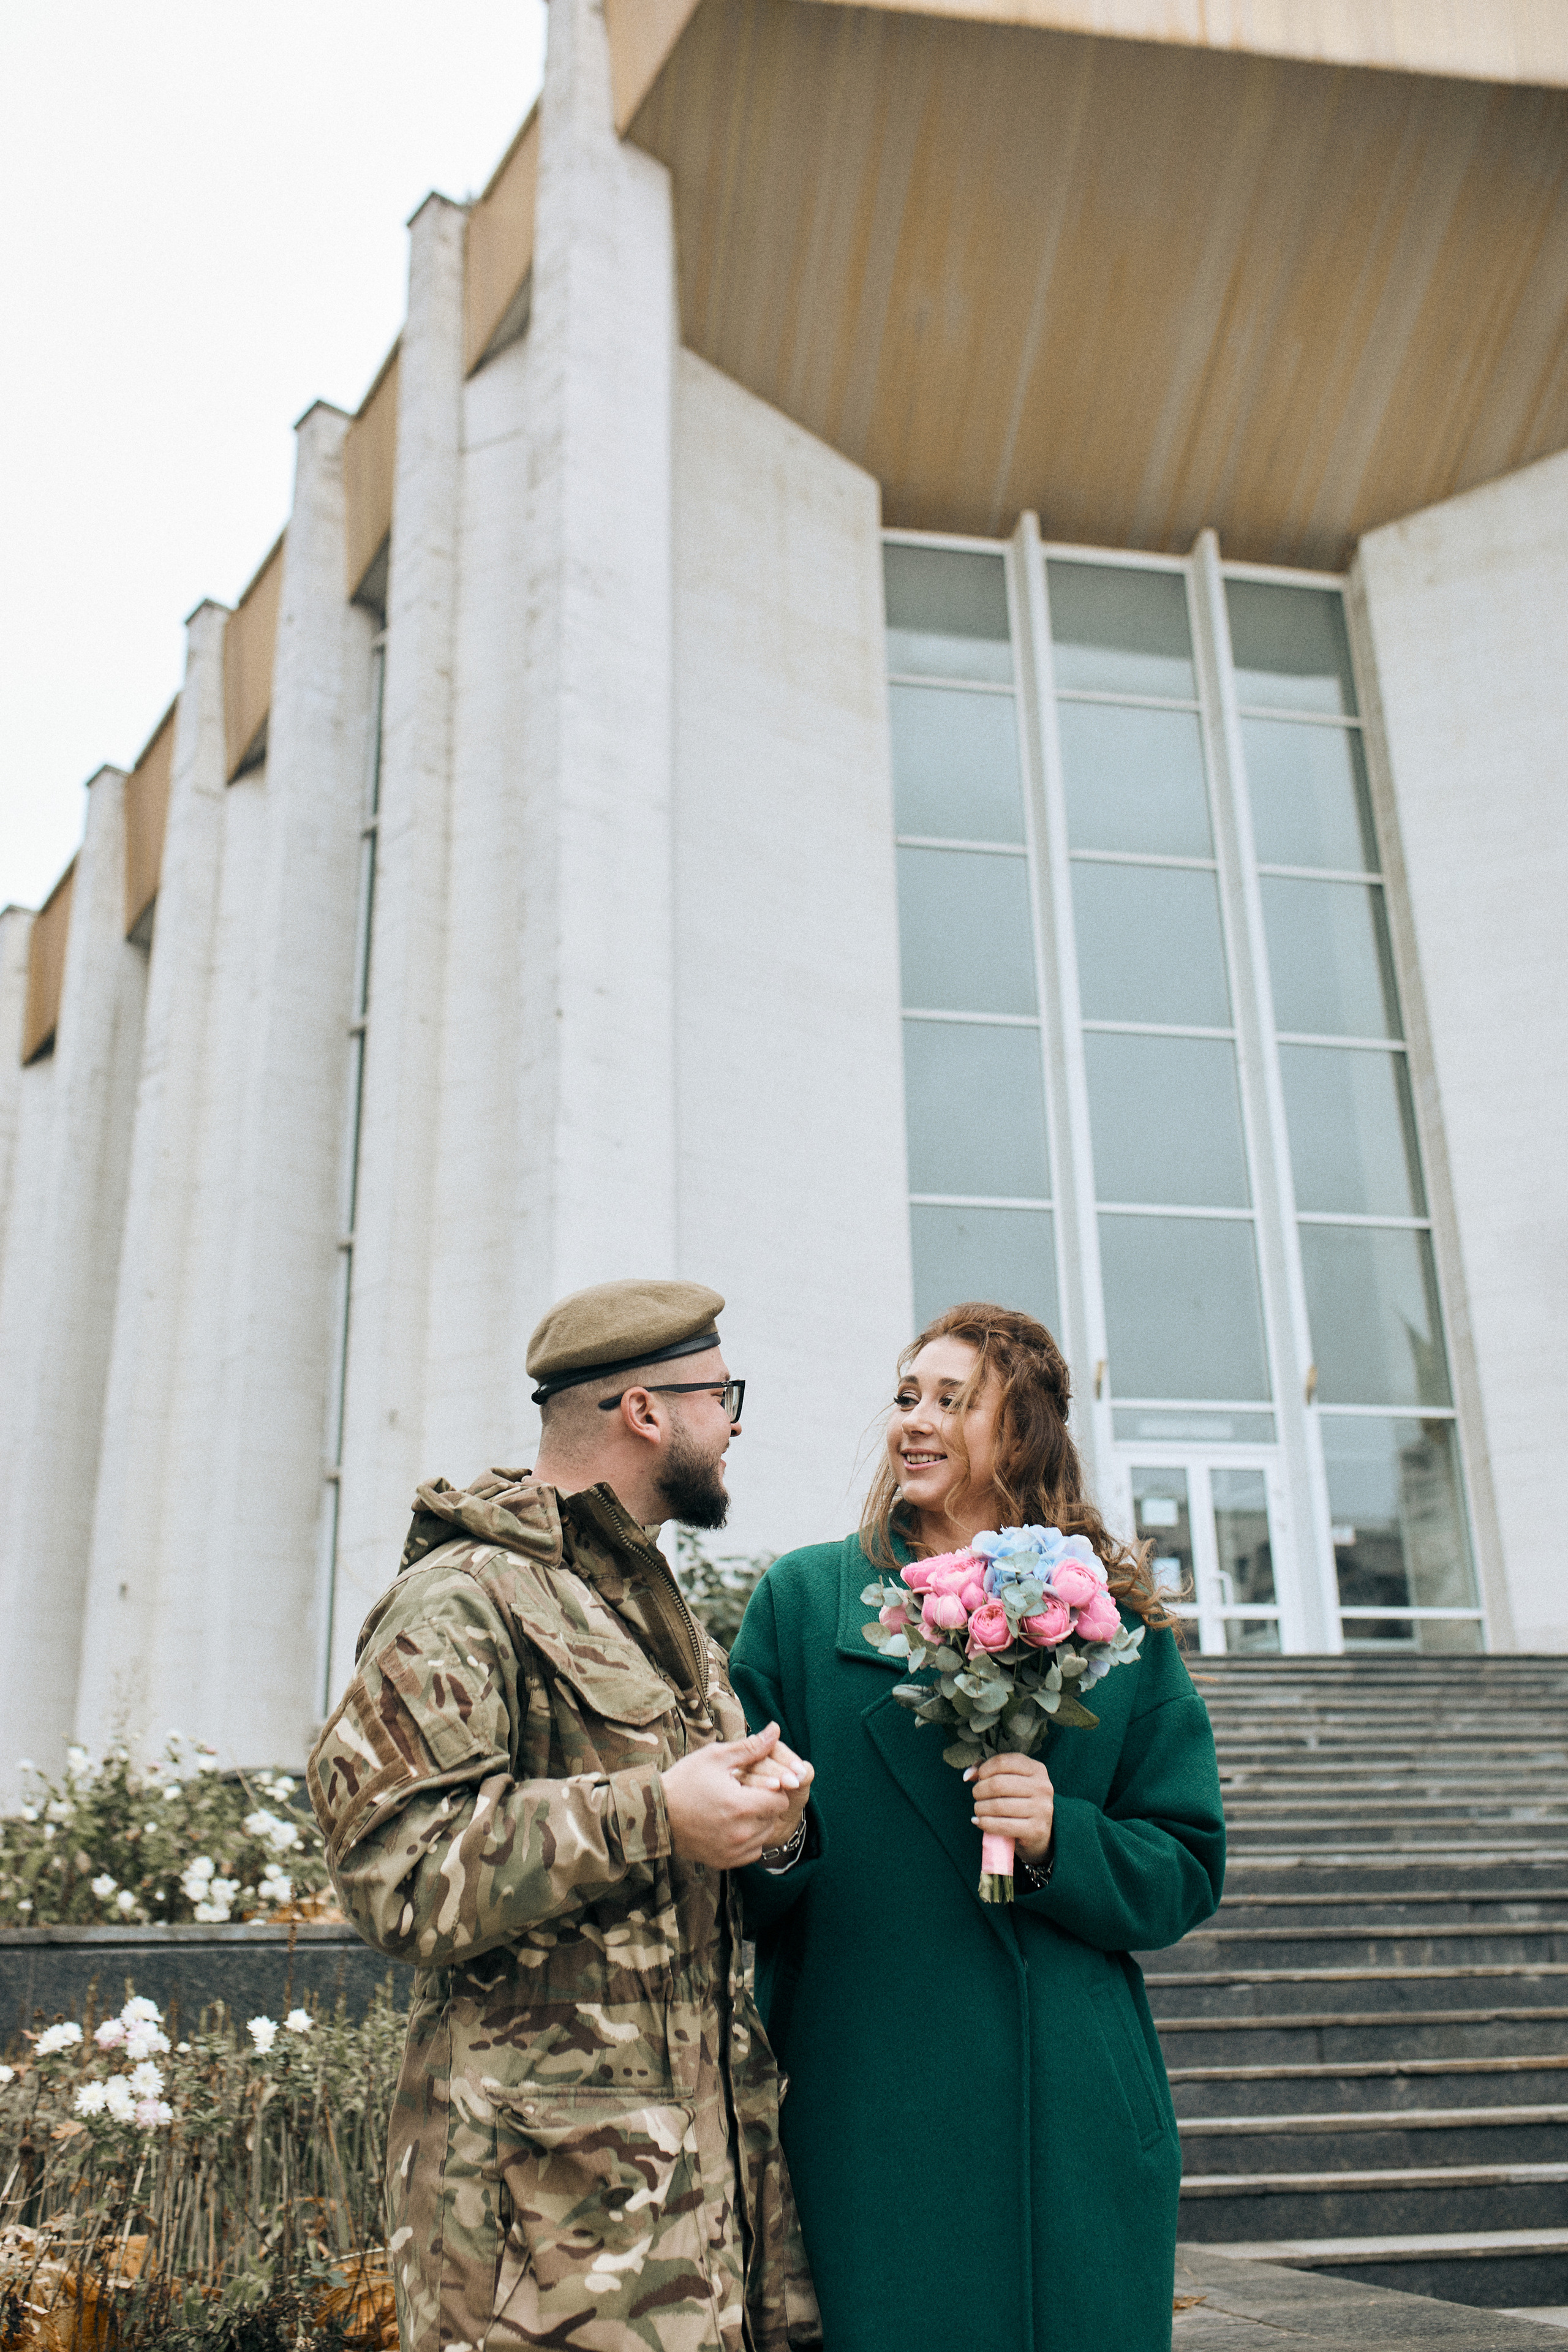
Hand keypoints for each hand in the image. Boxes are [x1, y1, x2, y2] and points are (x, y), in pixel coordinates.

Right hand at [662, 1725, 795, 1868]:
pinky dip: (748, 1840)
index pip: (781, 1800)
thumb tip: (776, 1729)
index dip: (772, 1787)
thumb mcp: (716, 1757)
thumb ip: (751, 1747)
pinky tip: (733, 1825)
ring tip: (737, 1808)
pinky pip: (752, 1852)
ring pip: (765, 1835)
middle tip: (744, 1793)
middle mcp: (740, 1833)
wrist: (655, 1813)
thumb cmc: (685, 1781)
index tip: (756, 1781)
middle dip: (765, 1803)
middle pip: (774, 1817)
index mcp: (740, 1805)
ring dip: (758, 1822)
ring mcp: (732, 1850)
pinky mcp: (724, 1861)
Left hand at [966, 1753, 1053, 1863]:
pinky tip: (979, 1822)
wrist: (1041, 1832)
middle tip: (977, 1796)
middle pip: (998, 1784)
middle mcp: (1042, 1787)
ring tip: (978, 1809)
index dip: (985, 1769)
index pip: (1003, 1762)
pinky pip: (1002, 1826)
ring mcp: (1041, 1809)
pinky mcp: (1036, 1829)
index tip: (979, 1777)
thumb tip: (967, 1775)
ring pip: (998, 1806)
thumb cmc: (1020, 1800)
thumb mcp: (1011, 1780)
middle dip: (979, 1790)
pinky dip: (985, 1824)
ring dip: (980, 1808)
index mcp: (1037, 1769)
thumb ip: (988, 1772)